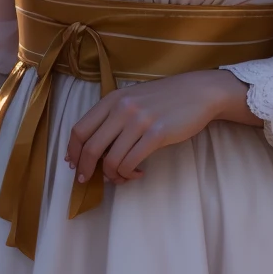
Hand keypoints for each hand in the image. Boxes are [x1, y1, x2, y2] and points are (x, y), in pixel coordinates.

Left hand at [64, 69, 259, 186]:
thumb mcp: (133, 99)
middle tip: (87, 181)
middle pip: (91, 147)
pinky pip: (131, 162)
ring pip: (112, 160)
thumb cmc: (165, 98)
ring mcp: (139, 121)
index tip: (73, 164)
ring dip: (113, 175)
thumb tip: (95, 149)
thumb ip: (114, 117)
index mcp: (112, 100)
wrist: (199, 92)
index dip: (73, 151)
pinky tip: (138, 173)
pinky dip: (130, 174)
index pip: (80, 129)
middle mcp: (121, 108)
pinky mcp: (156, 134)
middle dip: (85, 169)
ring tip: (122, 177)